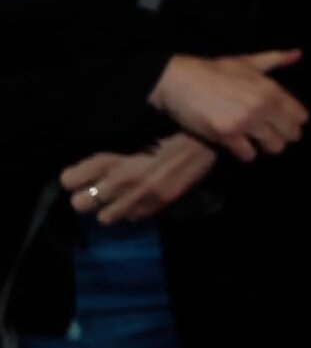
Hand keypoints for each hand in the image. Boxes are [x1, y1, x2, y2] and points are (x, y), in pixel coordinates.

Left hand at [62, 133, 218, 225]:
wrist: (204, 139)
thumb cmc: (168, 128)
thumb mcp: (133, 134)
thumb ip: (111, 151)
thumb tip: (94, 164)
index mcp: (111, 159)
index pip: (69, 180)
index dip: (72, 178)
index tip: (77, 176)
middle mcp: (120, 181)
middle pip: (80, 204)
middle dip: (85, 198)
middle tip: (96, 190)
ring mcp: (139, 197)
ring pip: (104, 218)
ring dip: (109, 208)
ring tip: (118, 197)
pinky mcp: (157, 206)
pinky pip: (132, 218)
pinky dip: (133, 211)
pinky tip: (140, 198)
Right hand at [147, 50, 308, 162]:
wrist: (180, 81)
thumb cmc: (216, 71)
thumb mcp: (248, 62)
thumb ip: (276, 59)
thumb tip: (298, 54)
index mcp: (271, 90)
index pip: (300, 116)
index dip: (295, 120)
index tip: (286, 121)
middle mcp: (262, 107)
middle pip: (291, 134)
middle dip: (284, 135)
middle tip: (273, 133)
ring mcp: (245, 123)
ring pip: (273, 147)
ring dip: (266, 145)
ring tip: (258, 140)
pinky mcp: (226, 136)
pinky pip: (248, 155)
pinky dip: (246, 152)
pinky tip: (241, 145)